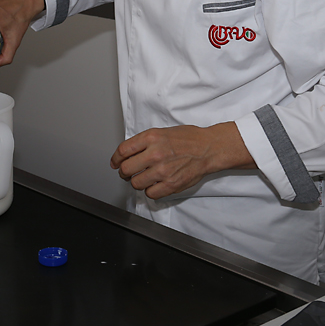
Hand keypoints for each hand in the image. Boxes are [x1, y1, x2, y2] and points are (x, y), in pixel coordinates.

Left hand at [110, 122, 255, 199]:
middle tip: (127, 173)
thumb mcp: (162, 131)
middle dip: (124, 172)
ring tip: (143, 178)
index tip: (115, 163)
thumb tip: (127, 153)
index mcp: (151, 137)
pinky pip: (150, 194)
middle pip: (125, 169)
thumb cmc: (188, 139)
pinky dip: (150, 191)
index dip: (116, 159)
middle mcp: (155, 153)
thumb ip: (144, 142)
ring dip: (137, 182)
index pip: (122, 151)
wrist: (208, 148)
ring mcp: (163, 170)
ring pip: (136, 183)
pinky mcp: (171, 184)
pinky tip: (155, 184)